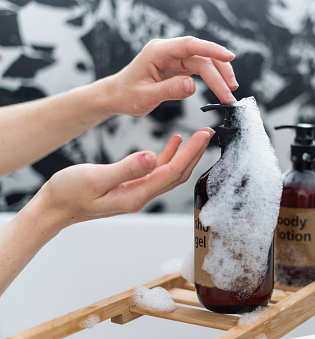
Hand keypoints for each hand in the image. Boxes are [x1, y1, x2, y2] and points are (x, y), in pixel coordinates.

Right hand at [35, 128, 213, 227]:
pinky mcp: (132, 185)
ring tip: (197, 135)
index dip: (190, 154)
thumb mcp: (94, 179)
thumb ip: (125, 169)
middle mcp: (141, 196)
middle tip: (208, 133)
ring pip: (170, 172)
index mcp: (136, 196)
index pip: (172, 173)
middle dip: (195, 154)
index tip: (202, 136)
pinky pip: (157, 171)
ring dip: (185, 154)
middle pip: (177, 174)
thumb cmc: (68, 194)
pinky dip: (168, 155)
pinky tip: (173, 142)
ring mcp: (138, 191)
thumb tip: (150, 156)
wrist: (54, 207)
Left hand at [108, 36, 238, 116]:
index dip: (211, 49)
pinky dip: (212, 79)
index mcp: (158, 52)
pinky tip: (221, 88)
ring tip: (229, 93)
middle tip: (230, 94)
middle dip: (219, 74)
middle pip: (201, 57)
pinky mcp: (179, 67)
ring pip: (204, 62)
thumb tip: (192, 86)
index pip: (189, 45)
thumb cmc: (127, 94)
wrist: (118, 95)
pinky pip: (200, 69)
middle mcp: (168, 51)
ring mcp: (174, 58)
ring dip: (219, 77)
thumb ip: (169, 90)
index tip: (229, 56)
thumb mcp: (146, 96)